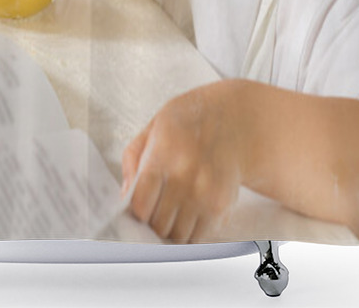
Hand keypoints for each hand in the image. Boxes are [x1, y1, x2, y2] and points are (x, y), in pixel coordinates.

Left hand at [120, 81, 243, 242]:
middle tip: (156, 208)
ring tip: (173, 210)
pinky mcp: (223, 205)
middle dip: (153, 221)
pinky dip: (191, 232)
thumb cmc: (188, 122)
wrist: (233, 120)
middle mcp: (187, 175)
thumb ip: (133, 160)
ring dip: (172, 229)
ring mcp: (207, 193)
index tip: (138, 206)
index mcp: (165, 153)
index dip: (136, 211)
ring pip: (178, 236)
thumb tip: (125, 196)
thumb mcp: (153, 127)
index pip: (141, 203)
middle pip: (158, 224)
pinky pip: (200, 237)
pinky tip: (190, 213)